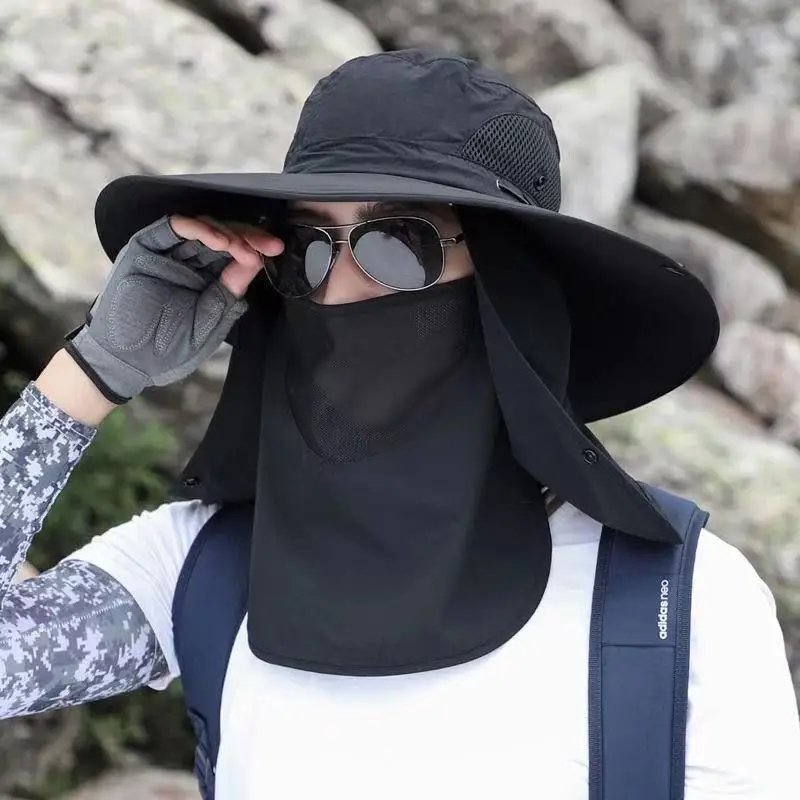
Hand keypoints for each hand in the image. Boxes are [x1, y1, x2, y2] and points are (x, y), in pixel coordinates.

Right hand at [62, 212, 283, 404]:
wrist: (125, 363)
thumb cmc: (166, 351)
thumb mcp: (207, 324)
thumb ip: (227, 294)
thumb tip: (255, 262)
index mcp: (207, 283)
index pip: (235, 258)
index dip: (255, 251)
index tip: (274, 251)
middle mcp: (190, 264)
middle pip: (223, 238)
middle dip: (248, 238)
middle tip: (267, 244)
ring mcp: (168, 255)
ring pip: (202, 228)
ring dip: (225, 232)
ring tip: (240, 246)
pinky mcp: (146, 247)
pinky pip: (173, 228)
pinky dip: (196, 228)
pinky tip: (216, 239)